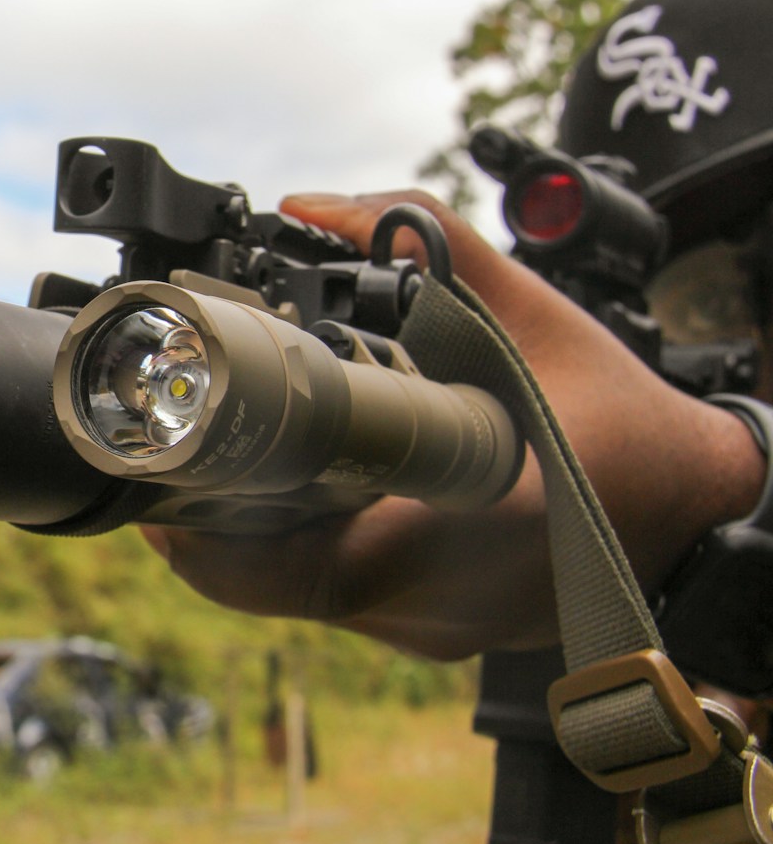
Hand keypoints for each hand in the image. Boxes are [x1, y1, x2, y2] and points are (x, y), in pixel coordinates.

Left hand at [142, 190, 763, 658]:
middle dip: (201, 518)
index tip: (145, 470)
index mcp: (427, 538)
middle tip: (174, 447)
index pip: (253, 567)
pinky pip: (336, 597)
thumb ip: (424, 241)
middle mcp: (413, 606)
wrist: (698, 510)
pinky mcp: (432, 636)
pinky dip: (307, 545)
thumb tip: (314, 207)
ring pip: (291, 594)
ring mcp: (422, 632)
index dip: (177, 524)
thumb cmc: (615, 417)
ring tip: (236, 455)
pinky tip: (312, 486)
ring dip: (252, 532)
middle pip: (254, 582)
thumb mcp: (525, 313)